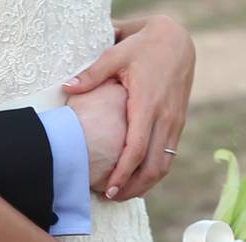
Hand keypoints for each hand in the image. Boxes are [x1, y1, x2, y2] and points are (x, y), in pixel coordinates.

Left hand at [63, 15, 194, 200]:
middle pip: (153, 166)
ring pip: (164, 165)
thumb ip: (92, 74)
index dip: (123, 173)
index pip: (137, 149)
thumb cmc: (143, 45)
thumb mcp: (116, 53)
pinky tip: (137, 179)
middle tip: (110, 197)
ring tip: (122, 194)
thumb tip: (66, 87)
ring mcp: (175, 122)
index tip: (108, 189)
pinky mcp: (179, 123)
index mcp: (148, 104)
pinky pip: (168, 156)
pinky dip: (154, 172)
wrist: (178, 40)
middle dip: (133, 188)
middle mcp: (166, 117)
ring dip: (145, 185)